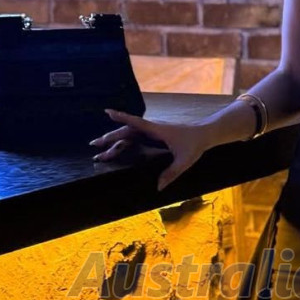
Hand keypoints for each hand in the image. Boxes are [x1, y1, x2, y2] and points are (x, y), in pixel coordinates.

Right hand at [90, 109, 211, 191]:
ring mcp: (152, 132)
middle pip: (126, 131)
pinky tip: (116, 148)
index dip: (122, 117)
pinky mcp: (154, 136)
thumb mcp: (185, 161)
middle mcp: (152, 129)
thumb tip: (158, 187)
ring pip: (129, 135)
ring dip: (114, 141)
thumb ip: (171, 173)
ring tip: (100, 150)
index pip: (136, 122)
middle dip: (109, 137)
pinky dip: (124, 143)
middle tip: (94, 145)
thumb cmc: (195, 144)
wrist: (205, 133)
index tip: (107, 112)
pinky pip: (136, 139)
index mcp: (157, 130)